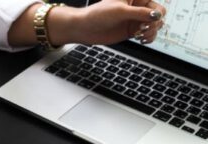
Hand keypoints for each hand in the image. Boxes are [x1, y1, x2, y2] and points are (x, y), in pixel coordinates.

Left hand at [48, 0, 165, 45]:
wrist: (85, 28)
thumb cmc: (98, 15)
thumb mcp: (120, 11)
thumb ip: (140, 13)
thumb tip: (157, 15)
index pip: (155, 4)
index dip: (156, 12)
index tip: (149, 20)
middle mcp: (137, 8)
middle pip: (158, 15)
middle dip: (154, 23)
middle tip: (143, 29)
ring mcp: (134, 20)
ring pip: (154, 25)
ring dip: (152, 31)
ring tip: (141, 35)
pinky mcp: (131, 31)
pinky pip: (147, 34)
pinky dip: (148, 37)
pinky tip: (142, 39)